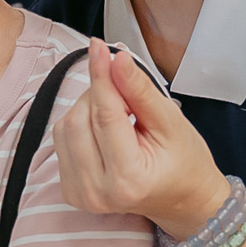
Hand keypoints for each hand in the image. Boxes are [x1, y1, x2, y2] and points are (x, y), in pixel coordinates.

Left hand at [52, 39, 229, 238]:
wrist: (182, 200)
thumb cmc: (184, 162)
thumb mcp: (171, 122)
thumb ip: (140, 91)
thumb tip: (116, 58)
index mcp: (128, 178)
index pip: (104, 115)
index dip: (100, 75)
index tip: (98, 46)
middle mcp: (97, 191)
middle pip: (79, 119)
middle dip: (98, 94)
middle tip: (125, 94)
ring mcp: (80, 194)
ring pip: (65, 127)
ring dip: (87, 109)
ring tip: (119, 116)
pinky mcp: (69, 191)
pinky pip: (61, 141)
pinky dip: (80, 125)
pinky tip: (104, 131)